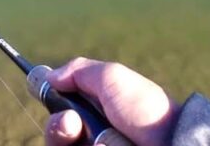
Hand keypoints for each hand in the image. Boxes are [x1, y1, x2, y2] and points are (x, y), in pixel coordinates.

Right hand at [43, 57, 171, 145]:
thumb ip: (78, 71)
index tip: (37, 91)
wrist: (172, 143)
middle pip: (55, 136)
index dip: (50, 106)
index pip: (60, 112)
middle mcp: (94, 134)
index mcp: (96, 111)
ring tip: (104, 142)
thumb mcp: (112, 78)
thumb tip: (48, 76)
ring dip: (78, 141)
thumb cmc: (145, 110)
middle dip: (57, 128)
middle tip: (71, 124)